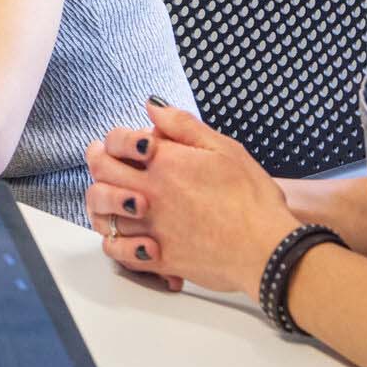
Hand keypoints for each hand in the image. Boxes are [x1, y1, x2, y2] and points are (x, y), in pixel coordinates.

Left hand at [84, 102, 300, 293]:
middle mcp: (150, 194)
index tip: (122, 142)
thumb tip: (152, 107)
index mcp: (164, 164)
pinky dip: (115, 241)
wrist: (268, 250)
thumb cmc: (253, 200)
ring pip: (101, 213)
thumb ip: (183, 125)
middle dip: (98, 161)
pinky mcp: (157, 258)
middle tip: (104, 160)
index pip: (114, 142)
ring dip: (102, 202)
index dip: (114, 138)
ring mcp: (150, 227)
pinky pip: (117, 250)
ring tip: (114, 197)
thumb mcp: (224, 148)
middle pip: (100, 173)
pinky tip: (126, 233)